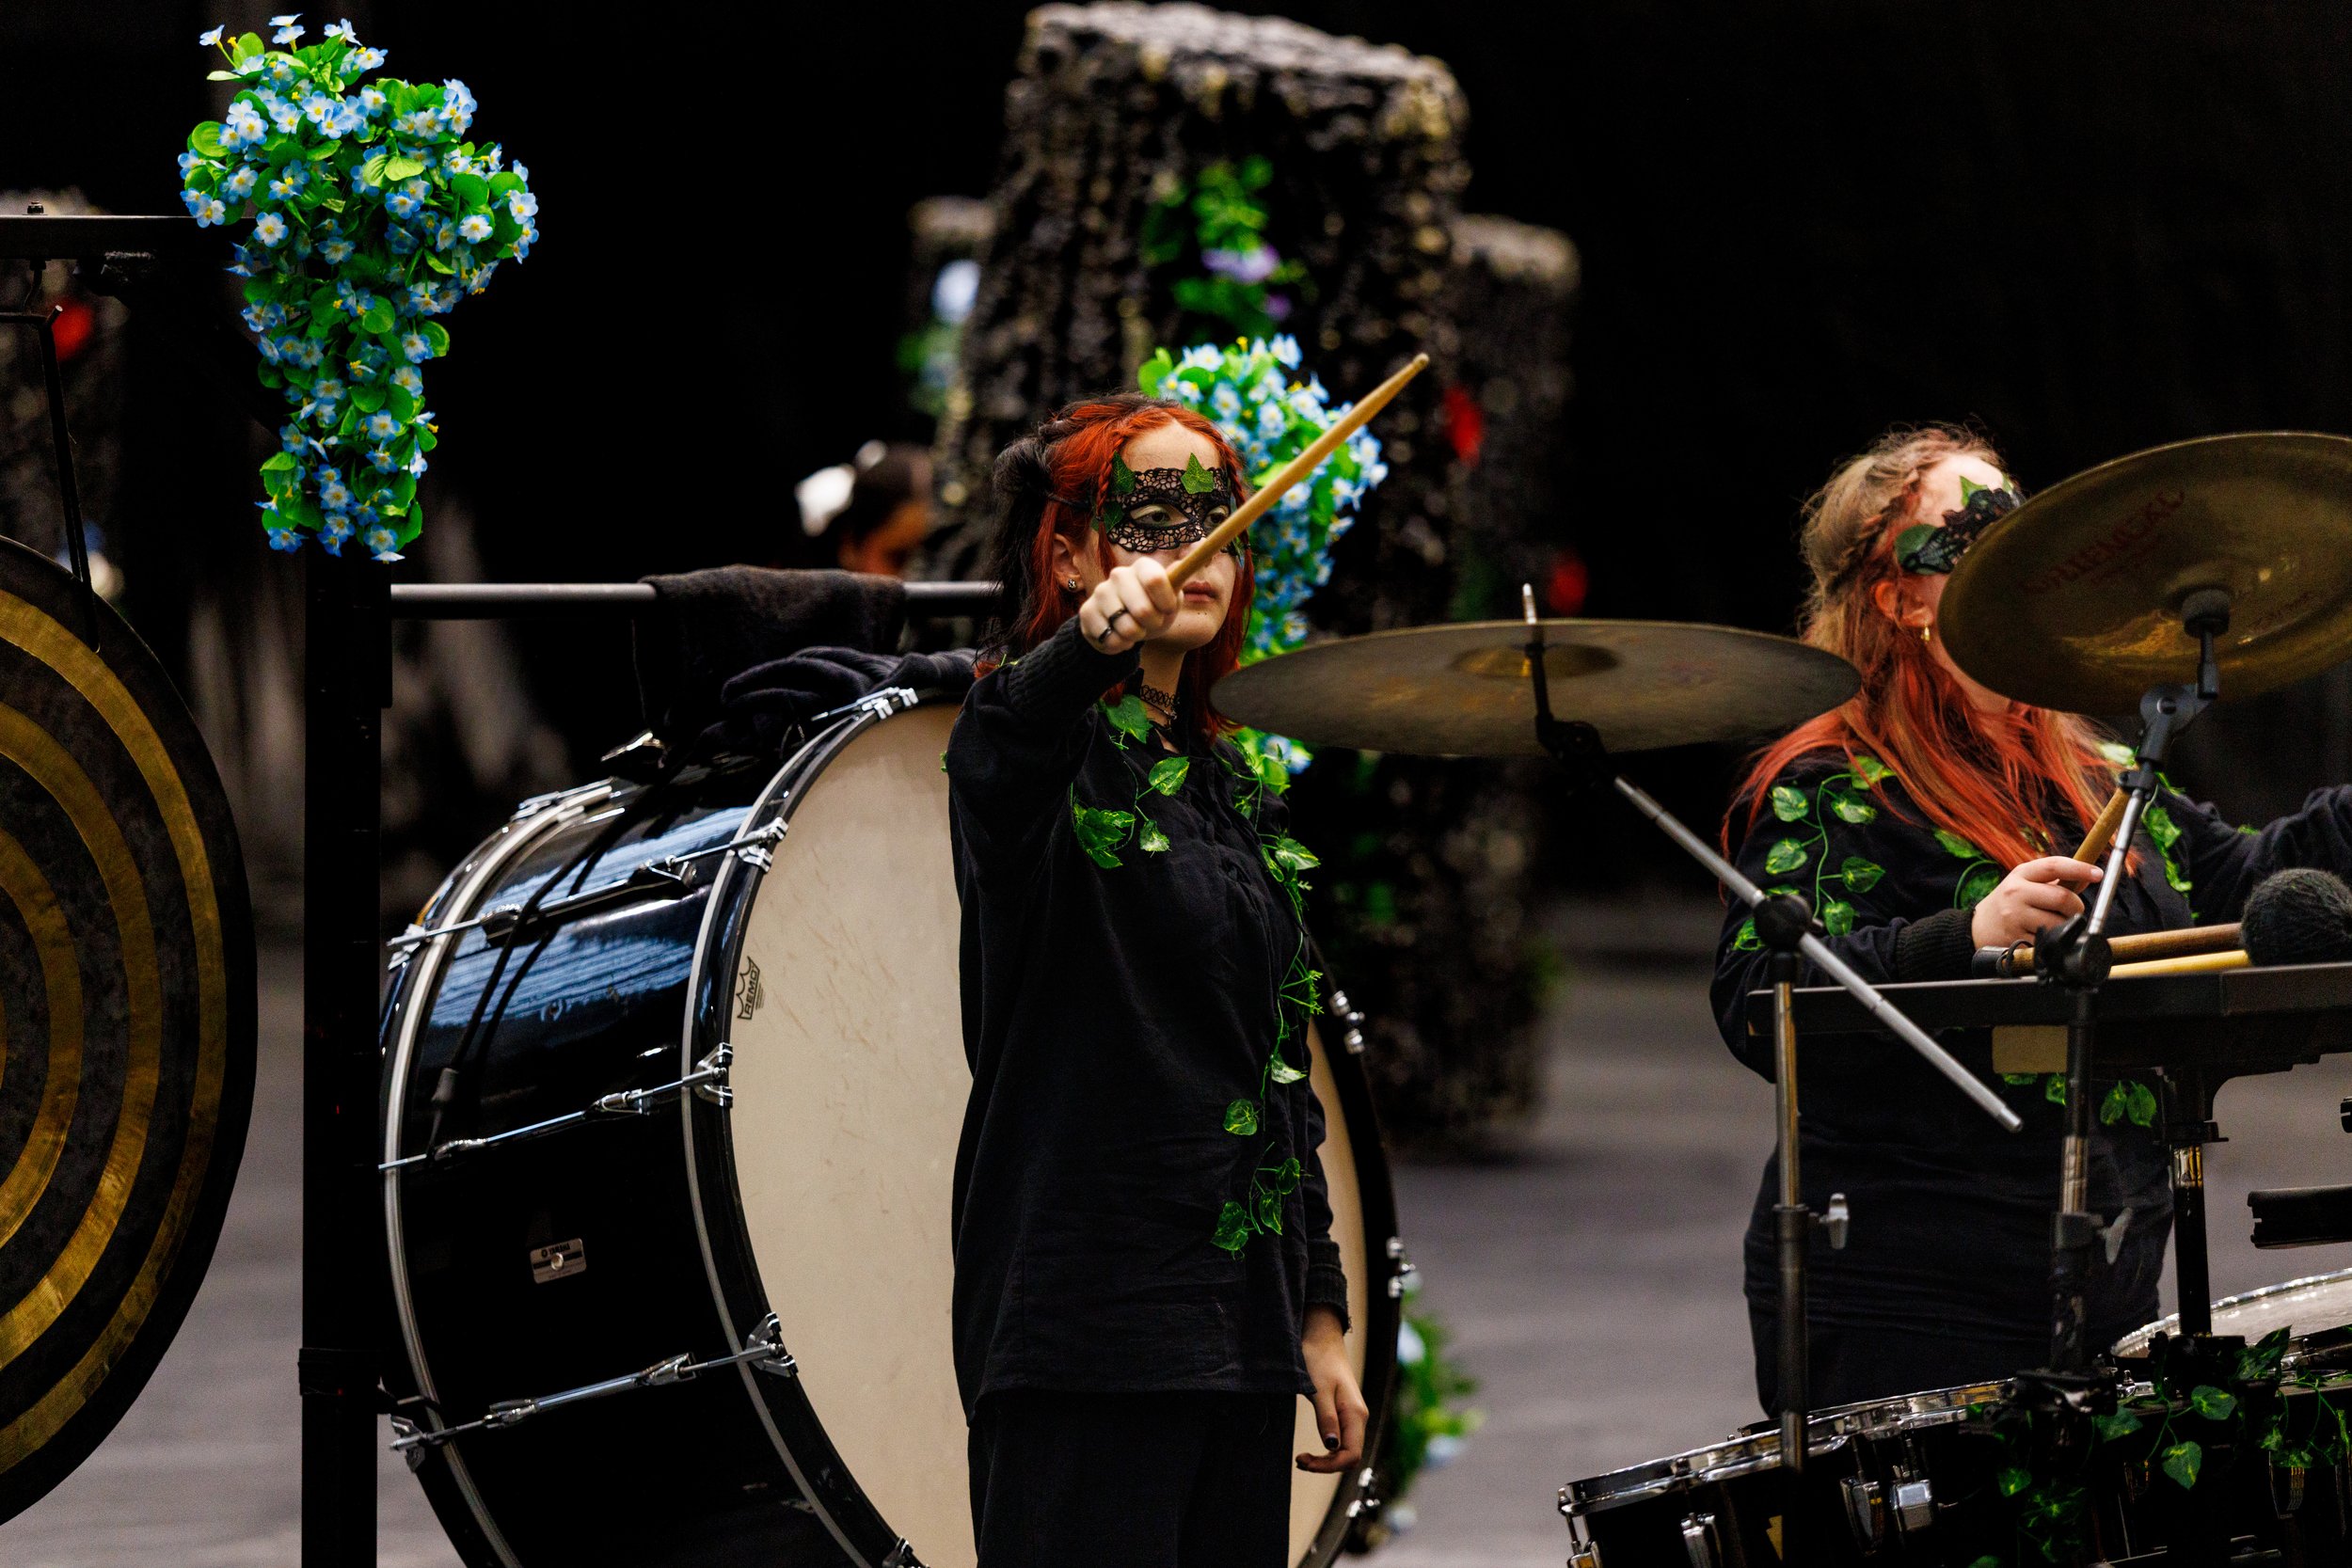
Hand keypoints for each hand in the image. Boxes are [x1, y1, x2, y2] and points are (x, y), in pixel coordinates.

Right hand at [1076, 557, 1178, 654]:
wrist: (1125, 624)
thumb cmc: (1153, 608)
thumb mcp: (1171, 598)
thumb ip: (1177, 583)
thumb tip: (1178, 566)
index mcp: (1142, 567)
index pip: (1155, 580)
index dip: (1165, 602)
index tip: (1167, 610)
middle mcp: (1119, 575)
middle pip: (1143, 610)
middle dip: (1153, 624)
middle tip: (1151, 623)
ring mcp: (1101, 592)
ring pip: (1127, 628)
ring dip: (1136, 637)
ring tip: (1135, 630)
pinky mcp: (1087, 612)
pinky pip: (1110, 639)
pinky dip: (1120, 645)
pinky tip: (1119, 635)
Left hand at [1296, 1305, 1366, 1474]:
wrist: (1321, 1337)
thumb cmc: (1318, 1359)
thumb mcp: (1318, 1389)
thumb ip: (1326, 1418)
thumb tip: (1332, 1447)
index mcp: (1356, 1414)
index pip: (1351, 1455)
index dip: (1329, 1466)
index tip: (1303, 1460)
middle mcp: (1358, 1417)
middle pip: (1350, 1456)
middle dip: (1326, 1465)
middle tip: (1299, 1460)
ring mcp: (1352, 1416)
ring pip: (1346, 1450)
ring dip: (1326, 1460)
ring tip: (1302, 1458)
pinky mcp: (1344, 1413)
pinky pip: (1341, 1440)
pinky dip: (1327, 1450)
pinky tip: (1313, 1449)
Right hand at [1969, 856, 2104, 947]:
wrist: (1977, 927)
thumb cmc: (2009, 903)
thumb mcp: (2026, 883)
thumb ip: (2055, 880)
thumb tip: (2088, 878)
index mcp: (2020, 875)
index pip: (2054, 866)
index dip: (2079, 869)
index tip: (2098, 873)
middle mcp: (2015, 893)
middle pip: (2062, 898)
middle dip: (2076, 907)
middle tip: (2074, 911)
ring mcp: (2014, 916)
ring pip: (2058, 922)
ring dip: (2066, 926)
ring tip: (2055, 924)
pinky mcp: (2016, 938)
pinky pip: (2048, 940)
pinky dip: (2053, 940)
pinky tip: (2041, 936)